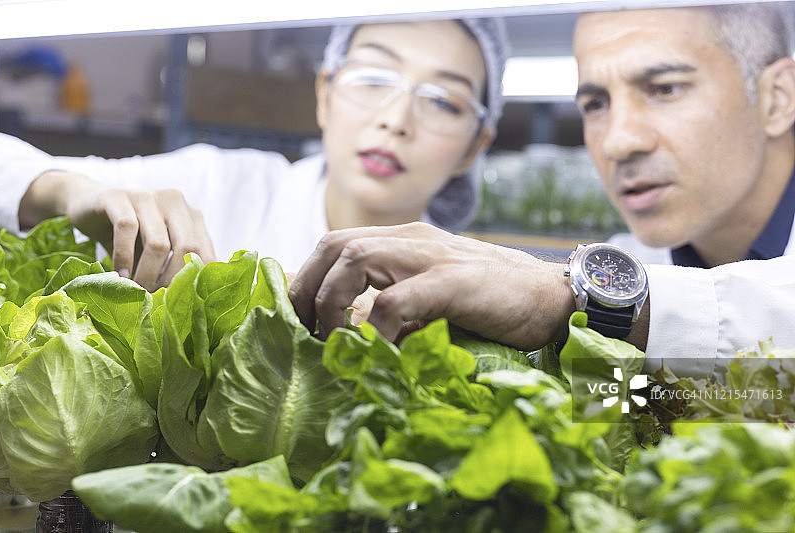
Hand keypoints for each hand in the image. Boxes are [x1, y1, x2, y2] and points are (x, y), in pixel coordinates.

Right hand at [20, 170, 215, 289]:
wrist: (86, 202)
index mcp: (190, 214)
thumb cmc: (129, 235)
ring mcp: (147, 196)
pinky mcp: (118, 196)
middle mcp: (173, 201)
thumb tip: (187, 300)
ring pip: (158, 243)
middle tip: (158, 299)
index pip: (204, 250)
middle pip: (186, 247)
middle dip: (172, 279)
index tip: (182, 300)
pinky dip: (124, 256)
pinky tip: (120, 274)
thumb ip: (172, 264)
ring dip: (148, 273)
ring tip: (138, 290)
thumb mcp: (155, 248)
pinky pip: (126, 228)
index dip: (195, 278)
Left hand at [288, 222, 576, 350]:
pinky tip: (380, 354)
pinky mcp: (451, 281)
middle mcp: (411, 239)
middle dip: (308, 289)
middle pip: (333, 244)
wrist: (553, 296)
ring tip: (337, 343)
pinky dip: (376, 330)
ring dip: (333, 305)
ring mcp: (430, 256)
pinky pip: (394, 301)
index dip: (308, 280)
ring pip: (353, 259)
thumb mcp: (433, 300)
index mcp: (404, 241)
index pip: (335, 244)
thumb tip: (352, 337)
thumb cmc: (493, 302)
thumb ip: (395, 308)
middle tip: (307, 333)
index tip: (300, 320)